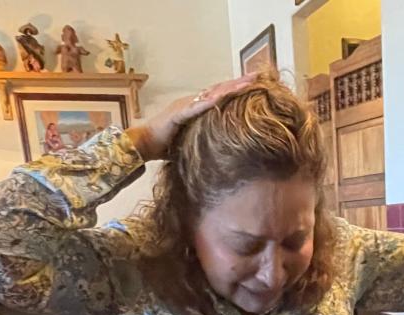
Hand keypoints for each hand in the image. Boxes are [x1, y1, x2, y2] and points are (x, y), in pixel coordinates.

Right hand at [127, 73, 258, 160]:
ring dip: (230, 88)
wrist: (143, 144)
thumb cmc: (166, 146)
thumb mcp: (193, 141)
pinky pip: (196, 106)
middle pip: (220, 89)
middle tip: (259, 75)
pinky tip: (223, 97)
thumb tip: (223, 150)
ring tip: (248, 83)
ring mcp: (185, 105)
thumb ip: (206, 139)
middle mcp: (192, 101)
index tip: (256, 84)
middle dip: (239, 82)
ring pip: (212, 94)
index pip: (220, 95)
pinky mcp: (178, 114)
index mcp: (196, 107)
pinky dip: (210, 102)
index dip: (237, 89)